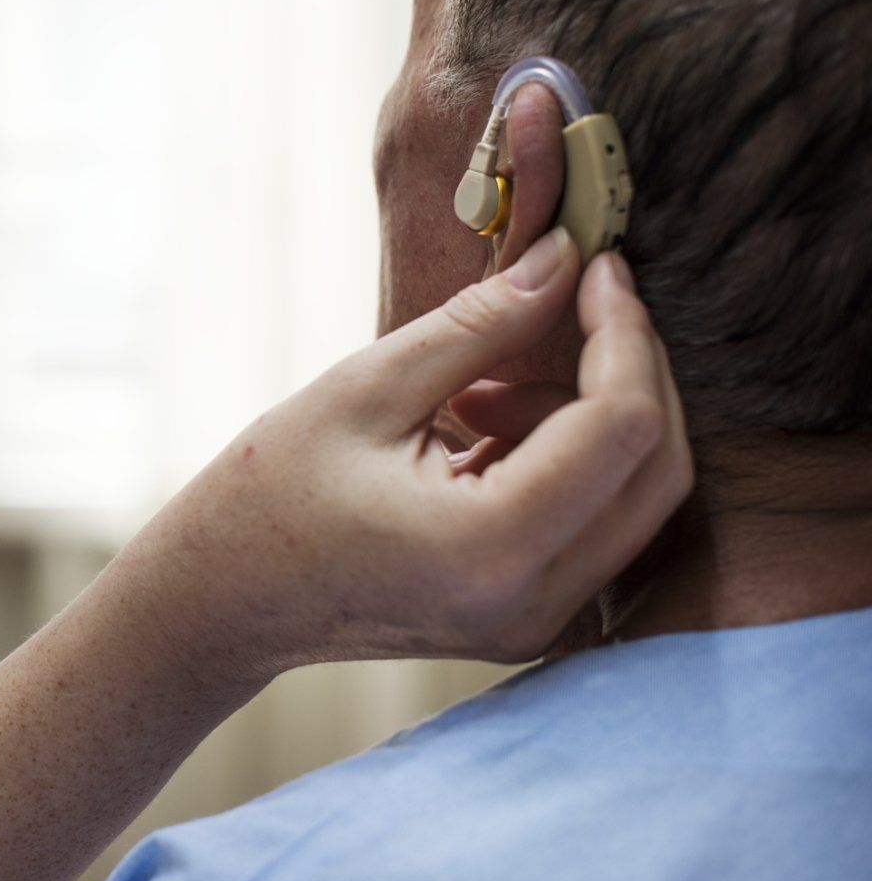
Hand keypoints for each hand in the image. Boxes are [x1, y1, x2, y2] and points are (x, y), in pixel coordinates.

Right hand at [133, 227, 692, 688]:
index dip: (625, 333)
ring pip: (638, 498)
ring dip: (592, 418)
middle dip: (631, 370)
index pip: (621, 427)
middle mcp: (534, 603)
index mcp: (490, 546)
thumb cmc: (270, 493)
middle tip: (574, 300)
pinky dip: (568, 460)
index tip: (599, 265)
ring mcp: (538, 623)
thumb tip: (569, 257)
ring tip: (480, 392)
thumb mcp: (368, 388)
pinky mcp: (532, 619)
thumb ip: (481, 324)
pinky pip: (599, 525)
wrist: (223, 599)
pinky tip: (482, 433)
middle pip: (657, 470)